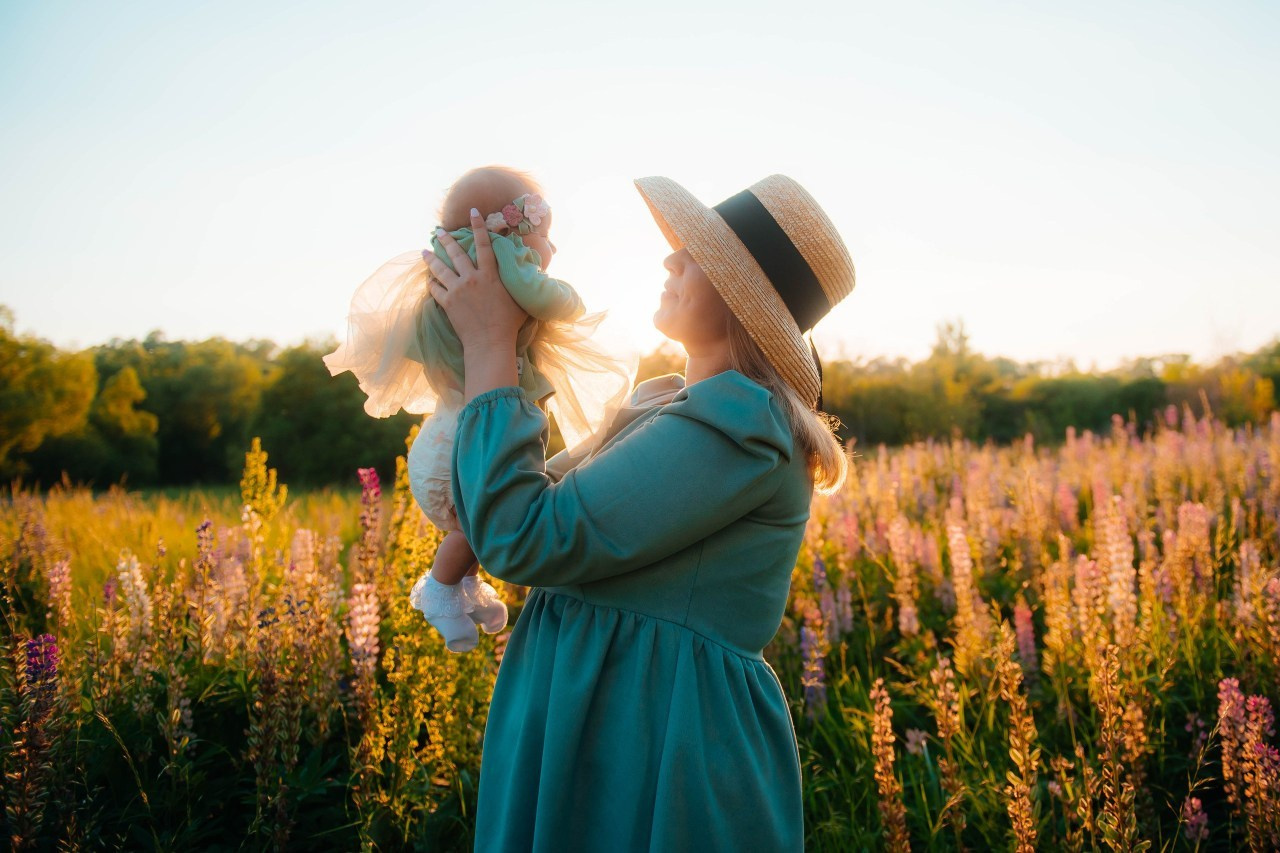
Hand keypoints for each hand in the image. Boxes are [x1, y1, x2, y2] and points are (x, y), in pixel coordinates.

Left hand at [424, 208, 528, 349]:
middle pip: (456, 254)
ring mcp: (457, 290)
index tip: (473, 212)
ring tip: (424, 252)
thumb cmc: (509, 323)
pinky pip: (435, 289)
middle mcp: (471, 278)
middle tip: (438, 231)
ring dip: (431, 259)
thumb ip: (521, 282)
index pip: (484, 245)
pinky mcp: (447, 303)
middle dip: (446, 240)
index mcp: (490, 275)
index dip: (478, 227)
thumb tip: (532, 271)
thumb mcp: (520, 299)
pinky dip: (431, 282)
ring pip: (440, 269)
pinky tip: (428, 279)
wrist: (490, 343)